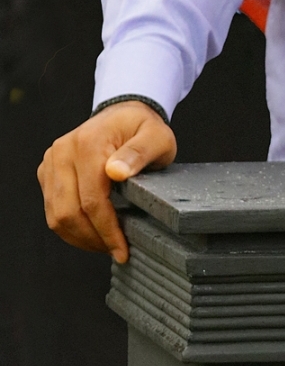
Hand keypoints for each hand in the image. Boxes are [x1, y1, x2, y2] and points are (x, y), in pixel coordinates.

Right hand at [37, 101, 176, 262]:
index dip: (107, 229)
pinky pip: (53, 210)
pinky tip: (92, 233)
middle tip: (115, 250)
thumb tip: (116, 172)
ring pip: (56, 216)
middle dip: (93, 238)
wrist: (122, 114)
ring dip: (80, 237)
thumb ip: (140, 152)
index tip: (122, 249)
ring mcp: (52, 162)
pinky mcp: (48, 173)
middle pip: (69, 212)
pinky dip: (71, 228)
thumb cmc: (142, 128)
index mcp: (89, 142)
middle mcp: (63, 151)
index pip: (92, 199)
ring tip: (105, 244)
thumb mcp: (156, 136)